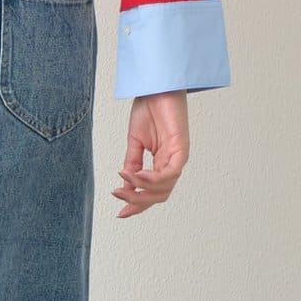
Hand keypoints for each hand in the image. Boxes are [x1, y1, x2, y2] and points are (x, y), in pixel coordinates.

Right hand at [112, 91, 190, 217]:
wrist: (155, 87)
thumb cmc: (149, 109)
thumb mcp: (135, 143)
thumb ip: (132, 165)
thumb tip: (125, 188)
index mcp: (162, 163)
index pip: (152, 193)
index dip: (137, 205)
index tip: (120, 213)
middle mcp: (173, 164)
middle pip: (159, 195)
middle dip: (137, 201)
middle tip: (118, 197)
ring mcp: (179, 157)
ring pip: (164, 188)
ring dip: (141, 189)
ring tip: (124, 183)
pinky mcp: (182, 149)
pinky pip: (169, 173)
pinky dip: (152, 178)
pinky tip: (136, 175)